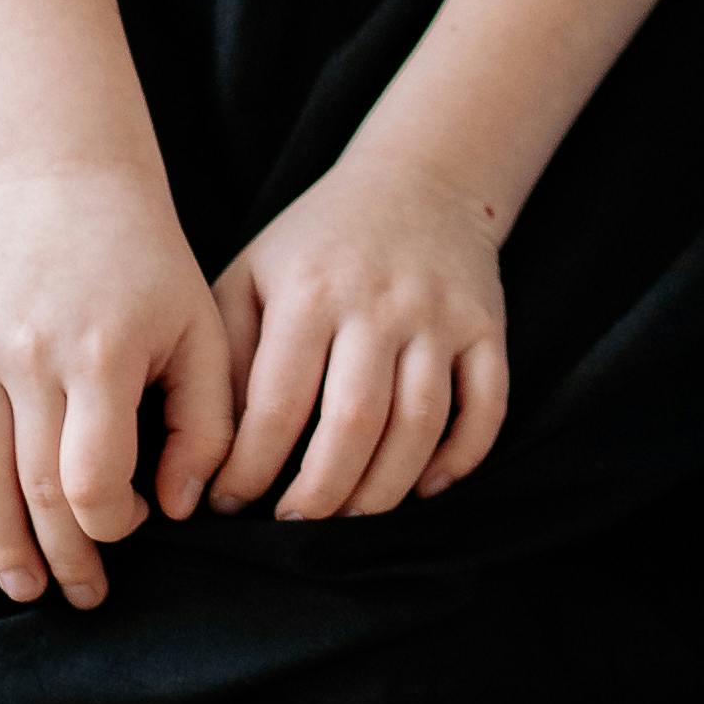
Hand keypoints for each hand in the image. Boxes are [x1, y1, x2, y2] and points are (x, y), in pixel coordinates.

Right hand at [0, 166, 233, 612]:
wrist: (70, 179)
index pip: (92, 482)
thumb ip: (203, 423)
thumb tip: (176, 507)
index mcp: (101, 357)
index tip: (134, 528)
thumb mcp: (200, 330)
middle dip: (60, 557)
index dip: (112, 526)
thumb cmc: (148, 263)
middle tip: (80, 594)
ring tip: (21, 586)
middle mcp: (29, 355)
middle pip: (33, 490)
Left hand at [209, 153, 511, 519]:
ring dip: (383, 490)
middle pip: (354, 423)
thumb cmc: (317, 243)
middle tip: (293, 525)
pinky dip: (460, 458)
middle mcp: (379, 302)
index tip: (228, 503)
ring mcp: (440, 314)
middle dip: (319, 493)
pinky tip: (423, 488)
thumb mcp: (252, 275)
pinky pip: (486, 407)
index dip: (250, 467)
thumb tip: (215, 452)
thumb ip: (229, 357)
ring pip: (420, 424)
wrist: (420, 178)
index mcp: (309, 290)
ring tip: (348, 516)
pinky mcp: (488, 326)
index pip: (276, 403)